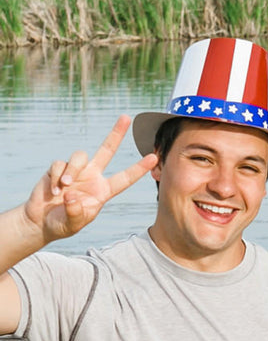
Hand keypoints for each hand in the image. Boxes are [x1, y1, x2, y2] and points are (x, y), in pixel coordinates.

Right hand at [22, 116, 156, 244]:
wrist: (41, 220)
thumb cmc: (62, 223)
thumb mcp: (72, 224)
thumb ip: (75, 213)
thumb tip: (72, 195)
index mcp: (103, 191)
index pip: (124, 178)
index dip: (138, 168)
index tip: (154, 157)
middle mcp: (92, 177)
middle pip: (106, 150)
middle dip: (116, 133)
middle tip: (127, 117)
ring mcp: (76, 171)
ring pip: (80, 156)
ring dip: (72, 170)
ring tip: (64, 186)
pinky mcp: (58, 168)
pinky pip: (59, 164)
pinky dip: (55, 177)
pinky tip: (53, 191)